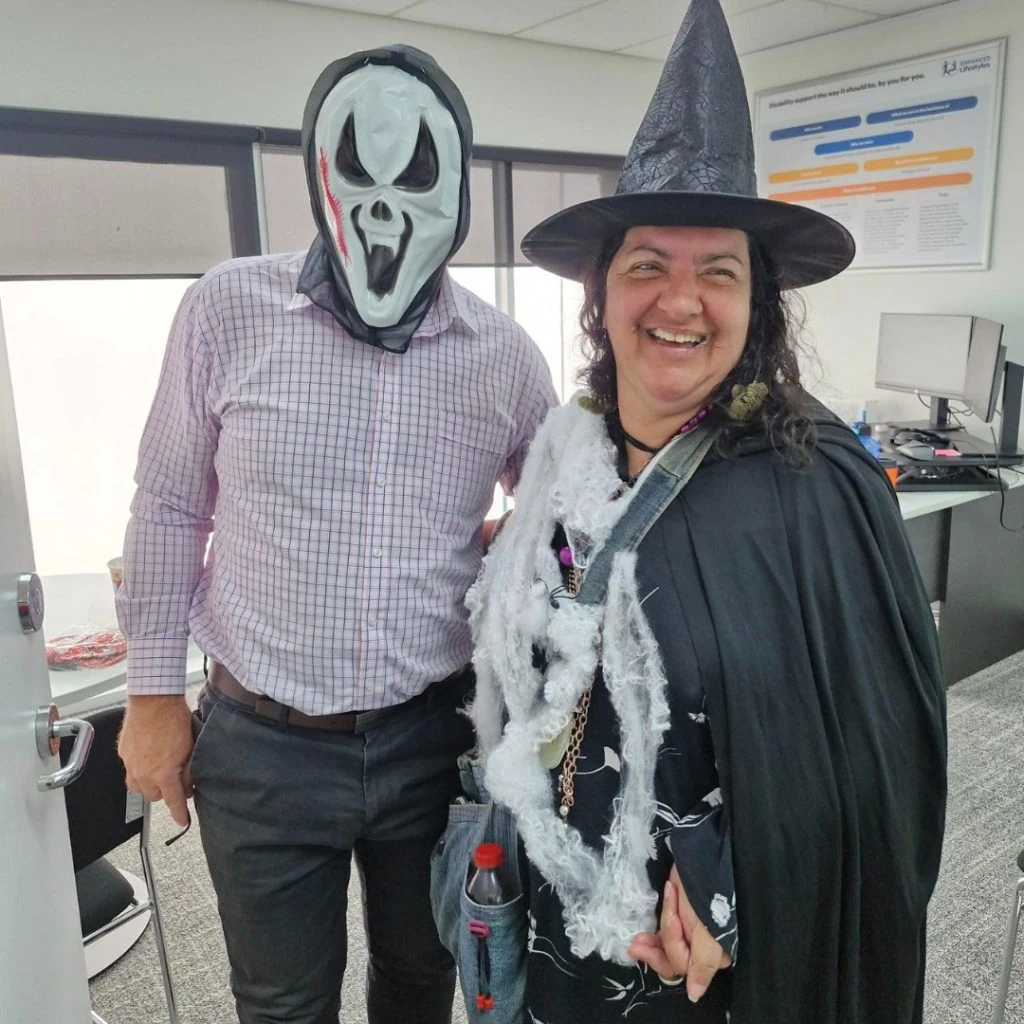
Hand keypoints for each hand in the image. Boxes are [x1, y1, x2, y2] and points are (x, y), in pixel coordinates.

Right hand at [118, 694, 194, 826]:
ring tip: (159, 769)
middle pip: (153, 796)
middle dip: (164, 790)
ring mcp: (131, 763)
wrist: (153, 699)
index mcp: (163, 774)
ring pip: (138, 786)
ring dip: (149, 783)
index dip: (179, 814)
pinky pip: (130, 769)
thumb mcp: (190, 747)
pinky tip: (149, 754)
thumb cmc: (174, 718)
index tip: (182, 821)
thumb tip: (188, 785)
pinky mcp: (123, 753)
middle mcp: (144, 773)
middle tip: (175, 777)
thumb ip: (188, 771)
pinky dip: (140, 767)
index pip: (173, 801)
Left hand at [627, 864, 730, 1002]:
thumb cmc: (707, 897)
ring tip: (637, 937)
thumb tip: (694, 995)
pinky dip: (661, 919)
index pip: (681, 965)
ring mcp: (690, 930)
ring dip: (652, 939)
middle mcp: (701, 946)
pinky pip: (667, 927)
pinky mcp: (681, 913)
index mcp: (711, 955)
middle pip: (672, 960)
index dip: (664, 952)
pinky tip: (661, 906)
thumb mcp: (707, 933)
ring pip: (666, 945)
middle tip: (633, 945)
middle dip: (653, 952)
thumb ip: (702, 965)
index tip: (647, 941)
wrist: (704, 860)